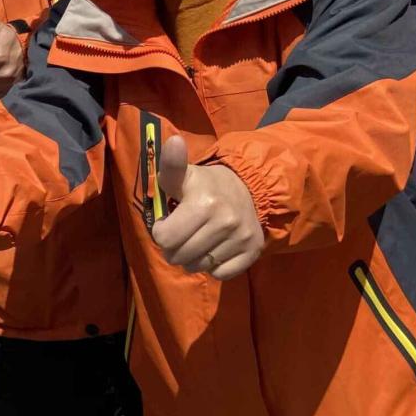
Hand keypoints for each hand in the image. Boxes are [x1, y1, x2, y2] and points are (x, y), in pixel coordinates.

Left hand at [150, 136, 263, 279]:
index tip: (169, 221)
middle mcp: (226, 222)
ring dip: (192, 258)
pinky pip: (220, 274)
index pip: (165, 238)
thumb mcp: (184, 175)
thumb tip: (172, 141)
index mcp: (204, 203)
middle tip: (183, 233)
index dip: (162, 232)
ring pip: (198, 267)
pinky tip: (215, 248)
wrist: (249, 190)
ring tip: (198, 240)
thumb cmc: (205, 186)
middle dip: (174, 247)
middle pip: (179, 257)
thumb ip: (171, 164)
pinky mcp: (253, 252)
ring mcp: (242, 238)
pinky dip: (213, 266)